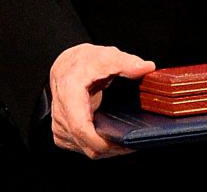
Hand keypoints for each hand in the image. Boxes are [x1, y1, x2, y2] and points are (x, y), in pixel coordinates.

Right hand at [49, 42, 155, 158]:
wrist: (66, 67)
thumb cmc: (84, 61)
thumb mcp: (106, 56)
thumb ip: (126, 62)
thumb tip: (147, 67)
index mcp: (69, 95)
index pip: (81, 128)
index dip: (104, 141)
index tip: (126, 142)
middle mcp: (61, 115)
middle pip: (88, 145)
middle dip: (114, 147)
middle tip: (137, 139)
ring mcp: (60, 128)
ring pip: (88, 150)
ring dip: (108, 148)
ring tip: (127, 137)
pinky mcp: (63, 136)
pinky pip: (84, 148)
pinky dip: (100, 146)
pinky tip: (113, 136)